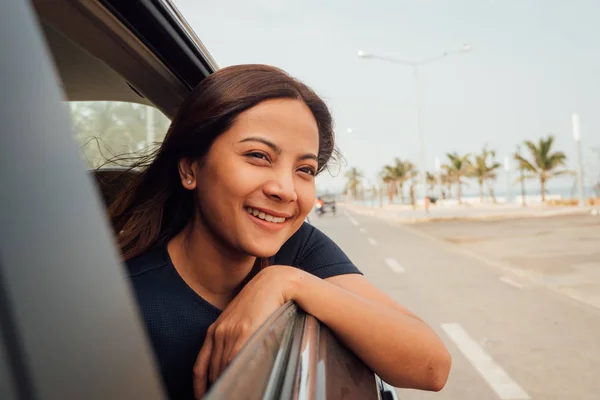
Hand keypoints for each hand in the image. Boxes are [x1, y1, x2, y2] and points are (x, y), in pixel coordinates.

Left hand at [193, 265, 300, 398]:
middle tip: (222, 397)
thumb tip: (232, 364)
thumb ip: (232, 340)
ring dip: (226, 384)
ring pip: (223, 368)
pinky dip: (235, 376)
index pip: (200, 368)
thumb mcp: (239, 321)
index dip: (200, 387)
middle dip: (216, 387)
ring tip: (233, 394)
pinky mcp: (244, 331)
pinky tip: (240, 386)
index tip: (203, 397)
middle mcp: (218, 332)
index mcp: (214, 331)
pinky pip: (234, 360)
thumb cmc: (260, 303)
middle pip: (212, 371)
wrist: (273, 284)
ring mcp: (230, 332)